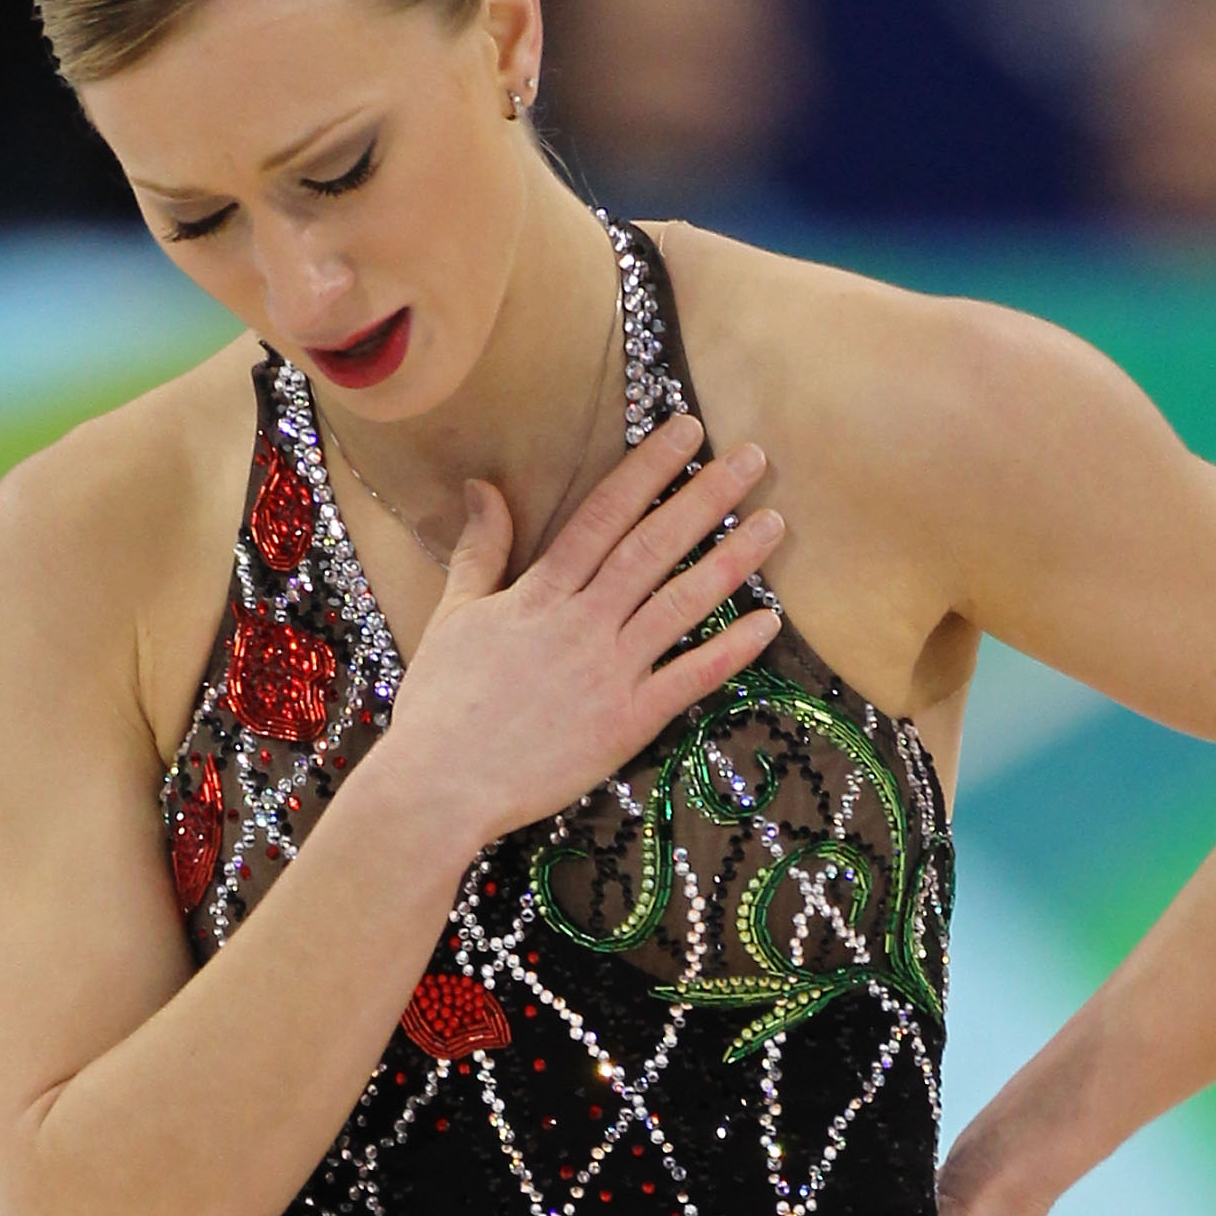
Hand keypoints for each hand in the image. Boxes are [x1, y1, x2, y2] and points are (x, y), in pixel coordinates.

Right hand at [382, 415, 783, 853]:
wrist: (441, 785)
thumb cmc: (441, 704)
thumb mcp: (453, 615)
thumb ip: (480, 549)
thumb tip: (483, 485)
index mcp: (540, 593)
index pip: (603, 515)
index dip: (648, 469)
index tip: (686, 431)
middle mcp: (582, 623)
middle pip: (653, 547)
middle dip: (706, 497)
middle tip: (754, 458)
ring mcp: (610, 672)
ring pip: (680, 603)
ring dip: (732, 561)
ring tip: (775, 523)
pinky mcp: (627, 723)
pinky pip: (689, 680)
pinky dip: (730, 651)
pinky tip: (768, 622)